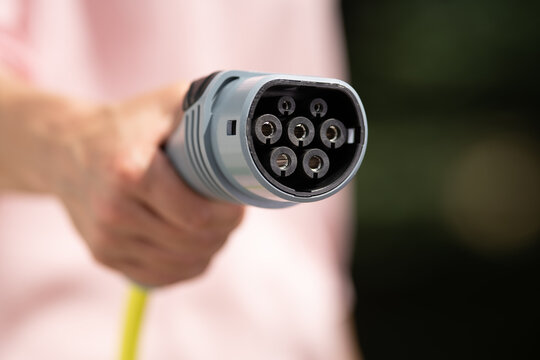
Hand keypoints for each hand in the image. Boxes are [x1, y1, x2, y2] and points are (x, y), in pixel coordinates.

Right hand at [53, 84, 243, 285]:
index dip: (229, 214)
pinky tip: (193, 245)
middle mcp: (114, 212)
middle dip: (224, 230)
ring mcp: (107, 240)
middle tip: (230, 213)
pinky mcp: (104, 257)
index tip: (237, 202)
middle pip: (193, 242)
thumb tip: (256, 120)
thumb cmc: (126, 124)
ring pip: (182, 263)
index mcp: (130, 173)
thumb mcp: (167, 101)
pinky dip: (187, 266)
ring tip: (214, 226)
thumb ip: (209, 108)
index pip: (197, 216)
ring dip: (209, 248)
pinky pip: (162, 277)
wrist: (67, 149)